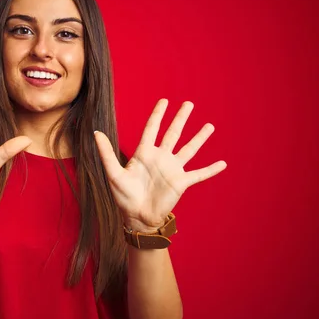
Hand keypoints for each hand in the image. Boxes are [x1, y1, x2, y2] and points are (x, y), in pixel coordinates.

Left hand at [94, 99, 226, 232]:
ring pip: (189, 149)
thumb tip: (95, 132)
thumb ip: (106, 153)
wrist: (136, 217)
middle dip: (181, 118)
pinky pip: (199, 174)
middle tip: (189, 103)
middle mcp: (160, 158)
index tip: (164, 101)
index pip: (152, 129)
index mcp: (144, 153)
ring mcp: (172, 169)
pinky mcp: (181, 182)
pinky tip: (223, 164)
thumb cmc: (123, 197)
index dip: (158, 115)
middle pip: (173, 133)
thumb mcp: (113, 173)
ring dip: (199, 138)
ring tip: (210, 126)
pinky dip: (211, 169)